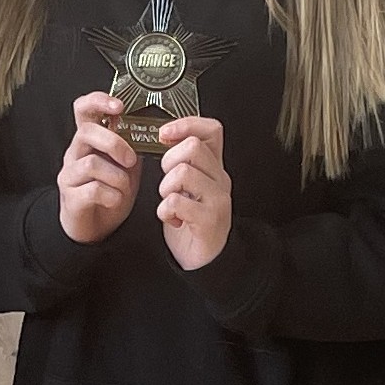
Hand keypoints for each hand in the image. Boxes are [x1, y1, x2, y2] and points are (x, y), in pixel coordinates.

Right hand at [58, 92, 140, 242]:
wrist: (93, 227)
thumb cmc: (109, 192)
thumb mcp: (126, 166)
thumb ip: (132, 146)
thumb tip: (152, 129)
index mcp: (90, 140)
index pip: (83, 109)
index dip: (98, 101)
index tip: (119, 106)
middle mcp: (75, 153)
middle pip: (86, 132)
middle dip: (115, 144)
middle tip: (130, 160)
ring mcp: (70, 175)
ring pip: (91, 164)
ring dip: (117, 177)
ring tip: (124, 188)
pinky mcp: (71, 197)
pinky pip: (93, 190)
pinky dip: (111, 196)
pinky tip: (115, 200)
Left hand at [156, 116, 231, 271]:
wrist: (204, 259)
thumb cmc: (191, 221)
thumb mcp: (188, 185)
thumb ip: (181, 162)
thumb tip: (164, 136)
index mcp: (213, 167)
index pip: (211, 129)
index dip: (187, 124)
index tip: (165, 134)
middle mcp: (220, 180)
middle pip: (193, 147)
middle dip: (168, 161)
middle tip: (168, 181)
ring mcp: (218, 199)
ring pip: (183, 172)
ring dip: (165, 188)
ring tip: (169, 202)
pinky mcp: (210, 219)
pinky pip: (177, 202)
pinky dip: (165, 211)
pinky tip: (172, 219)